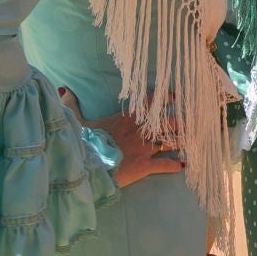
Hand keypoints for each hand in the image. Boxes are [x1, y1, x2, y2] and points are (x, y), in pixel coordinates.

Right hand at [60, 87, 181, 187]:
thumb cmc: (84, 141)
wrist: (89, 164)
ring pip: (172, 140)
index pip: (151, 102)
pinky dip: (175, 165)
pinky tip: (183, 165)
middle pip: (169, 121)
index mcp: (128, 118)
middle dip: (182, 120)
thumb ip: (72, 105)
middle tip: (192, 119)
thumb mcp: (77, 121)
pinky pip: (166, 164)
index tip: (176, 95)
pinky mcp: (146, 165)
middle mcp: (141, 130)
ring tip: (194, 139)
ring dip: (183, 140)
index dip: (165, 98)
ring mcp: (145, 148)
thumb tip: (62, 90)